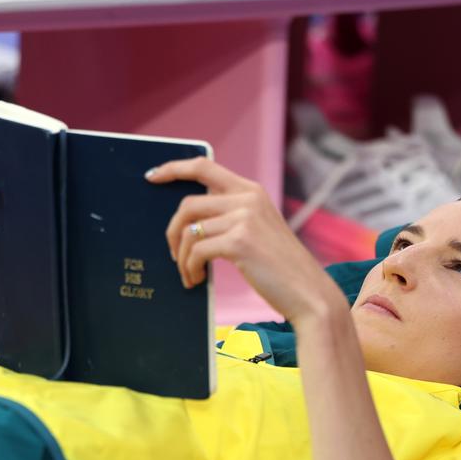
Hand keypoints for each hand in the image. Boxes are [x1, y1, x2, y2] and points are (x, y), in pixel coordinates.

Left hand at [152, 157, 344, 327]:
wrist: (308, 292)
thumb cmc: (280, 268)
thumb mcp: (259, 230)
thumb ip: (232, 216)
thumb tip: (190, 223)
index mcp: (251, 191)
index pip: (204, 167)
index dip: (173, 168)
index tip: (152, 176)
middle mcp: (247, 198)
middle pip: (188, 204)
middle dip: (172, 231)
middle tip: (173, 254)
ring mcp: (244, 218)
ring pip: (189, 231)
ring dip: (181, 257)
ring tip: (188, 274)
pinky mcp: (240, 241)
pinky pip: (196, 252)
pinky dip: (189, 269)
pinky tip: (195, 281)